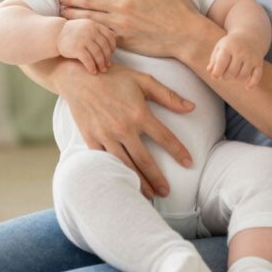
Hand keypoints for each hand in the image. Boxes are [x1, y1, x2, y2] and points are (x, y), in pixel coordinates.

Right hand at [57, 19, 115, 73]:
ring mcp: (83, 39)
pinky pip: (88, 60)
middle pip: (104, 47)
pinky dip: (91, 67)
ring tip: (102, 70)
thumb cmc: (73, 34)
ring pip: (98, 54)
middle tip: (107, 65)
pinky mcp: (76, 48)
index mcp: (94, 25)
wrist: (54, 34)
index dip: (112, 46)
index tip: (110, 54)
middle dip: (107, 58)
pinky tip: (92, 72)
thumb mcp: (86, 27)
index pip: (110, 36)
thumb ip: (97, 33)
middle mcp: (90, 30)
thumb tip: (113, 47)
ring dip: (101, 64)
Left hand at [58, 0, 201, 59]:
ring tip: (61, 10)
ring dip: (73, 13)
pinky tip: (78, 28)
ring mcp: (120, 25)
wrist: (185, 35)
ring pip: (89, 17)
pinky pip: (99, 34)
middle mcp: (121, 6)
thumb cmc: (178, 6)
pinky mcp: (122, 40)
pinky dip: (87, 30)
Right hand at [59, 63, 194, 198]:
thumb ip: (168, 96)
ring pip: (125, 165)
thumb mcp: (143, 80)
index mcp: (139, 113)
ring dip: (138, 182)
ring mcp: (106, 135)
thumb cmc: (114, 76)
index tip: (189, 163)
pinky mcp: (91, 139)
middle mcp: (123, 128)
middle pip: (145, 160)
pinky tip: (122, 183)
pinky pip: (105, 162)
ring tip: (149, 196)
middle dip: (157, 179)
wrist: (79, 76)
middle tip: (166, 192)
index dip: (178, 152)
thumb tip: (192, 107)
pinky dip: (115, 174)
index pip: (165, 137)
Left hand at [207, 34, 263, 88]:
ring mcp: (251, 57)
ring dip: (236, 78)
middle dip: (226, 76)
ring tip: (233, 73)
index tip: (215, 76)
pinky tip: (247, 87)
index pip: (221, 64)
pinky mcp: (259, 62)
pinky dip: (252, 83)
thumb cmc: (231, 44)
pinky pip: (256, 76)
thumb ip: (214, 60)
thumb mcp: (220, 47)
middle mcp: (241, 51)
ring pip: (242, 76)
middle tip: (225, 74)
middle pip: (231, 73)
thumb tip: (210, 71)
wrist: (250, 35)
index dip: (216, 73)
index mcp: (228, 47)